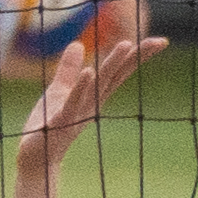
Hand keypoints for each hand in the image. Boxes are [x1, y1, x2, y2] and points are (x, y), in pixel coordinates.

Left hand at [8, 23, 166, 197]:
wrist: (37, 156)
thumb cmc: (50, 124)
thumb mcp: (59, 91)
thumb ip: (68, 69)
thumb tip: (77, 44)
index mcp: (94, 95)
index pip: (119, 72)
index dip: (138, 56)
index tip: (161, 41)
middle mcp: (92, 103)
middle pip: (114, 76)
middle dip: (132, 57)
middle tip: (154, 41)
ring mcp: (78, 113)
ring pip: (97, 86)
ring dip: (111, 65)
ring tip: (125, 45)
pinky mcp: (60, 122)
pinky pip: (72, 103)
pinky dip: (80, 88)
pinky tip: (89, 72)